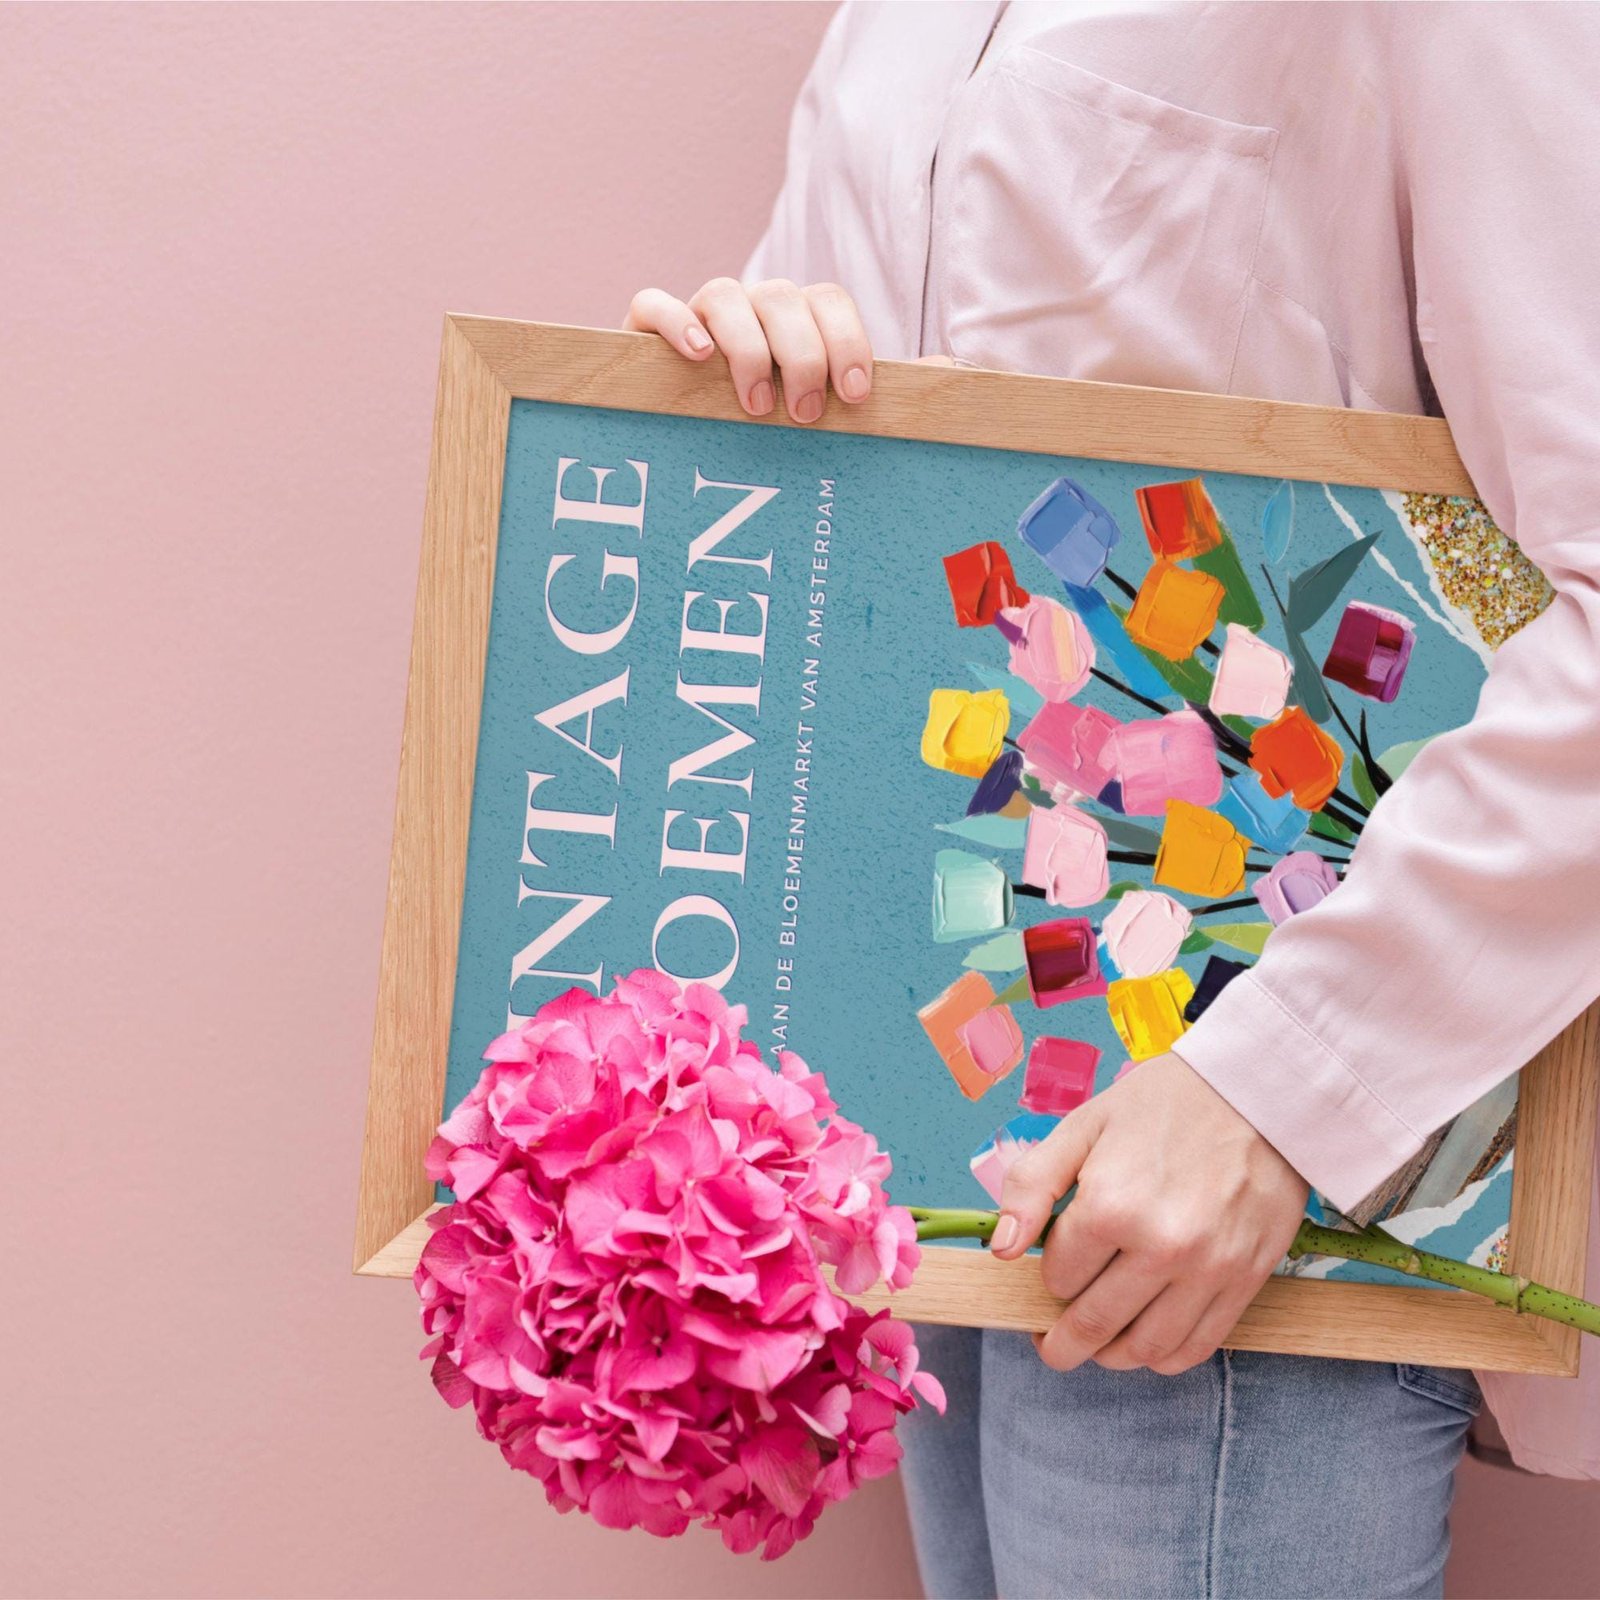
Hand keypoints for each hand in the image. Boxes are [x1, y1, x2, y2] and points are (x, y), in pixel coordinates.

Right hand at [623, 278, 872, 422]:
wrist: (686, 442)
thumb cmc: (774, 430)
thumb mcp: (830, 415)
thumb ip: (890, 392)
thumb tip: (956, 374)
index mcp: (802, 318)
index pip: (831, 302)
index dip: (848, 343)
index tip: (856, 397)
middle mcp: (755, 306)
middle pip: (785, 298)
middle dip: (802, 356)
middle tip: (805, 415)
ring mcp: (702, 313)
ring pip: (727, 295)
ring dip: (749, 348)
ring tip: (757, 405)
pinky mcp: (646, 330)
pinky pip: (654, 304)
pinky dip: (676, 323)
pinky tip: (699, 357)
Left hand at [993, 1053, 1308, 1375]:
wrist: (1256, 1093)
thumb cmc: (1164, 1104)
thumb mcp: (1084, 1125)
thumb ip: (1033, 1184)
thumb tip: (1003, 1248)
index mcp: (1110, 1205)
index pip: (1059, 1277)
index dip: (1051, 1274)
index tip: (1058, 1265)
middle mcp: (1158, 1247)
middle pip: (1093, 1324)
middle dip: (1062, 1341)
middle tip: (1052, 1342)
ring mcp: (1206, 1270)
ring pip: (1144, 1348)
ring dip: (1110, 1355)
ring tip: (1097, 1345)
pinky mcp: (1245, 1280)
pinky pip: (1197, 1347)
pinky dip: (1163, 1357)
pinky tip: (1147, 1342)